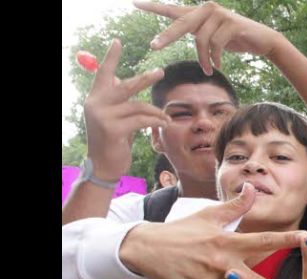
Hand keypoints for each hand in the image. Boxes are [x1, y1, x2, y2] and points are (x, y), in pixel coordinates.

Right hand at [83, 39, 168, 181]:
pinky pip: (141, 120)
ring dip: (155, 111)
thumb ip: (116, 100)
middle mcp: (95, 104)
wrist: (104, 166)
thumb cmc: (112, 141)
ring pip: (137, 105)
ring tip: (166, 117)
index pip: (102, 73)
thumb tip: (120, 78)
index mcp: (95, 98)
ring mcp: (102, 117)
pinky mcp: (112, 129)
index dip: (111, 57)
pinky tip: (164, 124)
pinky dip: (155, 120)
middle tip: (160, 72)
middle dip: (145, 79)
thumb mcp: (112, 117)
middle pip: (125, 86)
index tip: (118, 41)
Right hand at [119, 183, 305, 278]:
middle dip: (246, 271)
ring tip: (202, 265)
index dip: (287, 240)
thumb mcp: (208, 215)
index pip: (264, 241)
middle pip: (250, 275)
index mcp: (227, 242)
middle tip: (225, 261)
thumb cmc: (180, 231)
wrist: (145, 249)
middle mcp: (221, 264)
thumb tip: (251, 188)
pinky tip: (194, 276)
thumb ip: (235, 207)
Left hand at [135, 0, 283, 74]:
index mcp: (199, 13)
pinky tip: (217, 66)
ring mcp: (219, 14)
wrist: (263, 40)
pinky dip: (214, 58)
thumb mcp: (213, 36)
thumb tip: (180, 35)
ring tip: (208, 69)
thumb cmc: (236, 40)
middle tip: (153, 46)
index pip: (173, 10)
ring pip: (200, 39)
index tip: (134, 3)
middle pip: (181, 23)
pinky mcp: (231, 24)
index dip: (153, 7)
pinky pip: (215, 44)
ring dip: (203, 58)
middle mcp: (207, 9)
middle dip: (166, 36)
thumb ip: (197, 33)